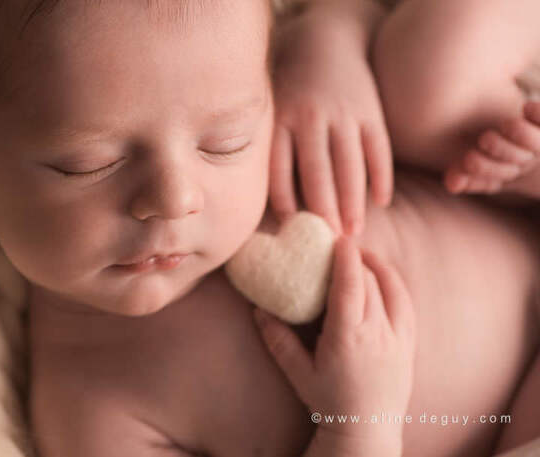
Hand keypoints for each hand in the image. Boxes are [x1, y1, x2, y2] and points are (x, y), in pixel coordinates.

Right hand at [253, 238, 414, 444]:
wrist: (367, 429)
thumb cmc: (329, 401)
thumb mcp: (298, 372)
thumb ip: (278, 339)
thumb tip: (258, 310)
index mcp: (348, 337)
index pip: (350, 285)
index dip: (345, 257)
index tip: (336, 238)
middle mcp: (376, 333)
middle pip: (370, 281)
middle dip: (357, 257)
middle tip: (340, 243)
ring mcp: (397, 337)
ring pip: (391, 288)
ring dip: (376, 266)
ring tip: (360, 255)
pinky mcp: (409, 343)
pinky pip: (406, 303)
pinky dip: (394, 283)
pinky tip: (382, 277)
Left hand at [269, 4, 392, 234]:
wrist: (325, 38)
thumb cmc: (289, 87)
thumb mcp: (269, 109)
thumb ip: (268, 148)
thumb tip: (268, 203)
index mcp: (280, 119)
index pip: (279, 168)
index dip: (284, 202)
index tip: (290, 229)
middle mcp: (310, 117)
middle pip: (317, 173)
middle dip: (323, 211)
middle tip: (327, 243)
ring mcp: (344, 113)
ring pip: (350, 166)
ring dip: (352, 203)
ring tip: (353, 232)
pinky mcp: (371, 111)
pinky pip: (378, 150)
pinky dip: (381, 178)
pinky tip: (380, 202)